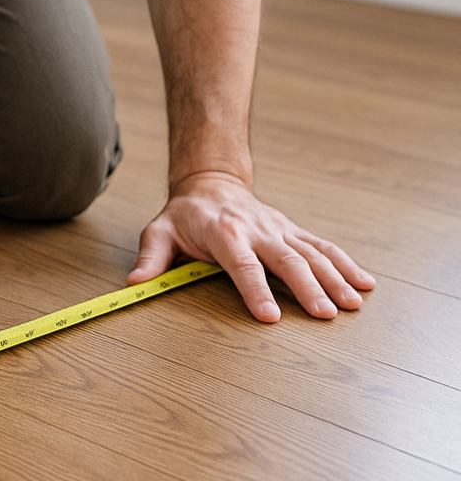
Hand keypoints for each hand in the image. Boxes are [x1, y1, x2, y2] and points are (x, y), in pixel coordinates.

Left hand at [126, 171, 375, 321]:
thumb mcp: (159, 231)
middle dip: (307, 288)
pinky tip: (366, 283)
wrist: (210, 183)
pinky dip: (346, 264)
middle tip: (325, 315)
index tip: (268, 315)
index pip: (241, 264)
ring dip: (335, 278)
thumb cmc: (184, 215)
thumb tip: (133, 285)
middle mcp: (256, 230)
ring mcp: (279, 230)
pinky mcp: (292, 231)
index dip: (254, 289)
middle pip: (286, 260)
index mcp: (224, 233)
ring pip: (312, 253)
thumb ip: (150, 258)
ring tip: (353, 304)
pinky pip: (323, 247)